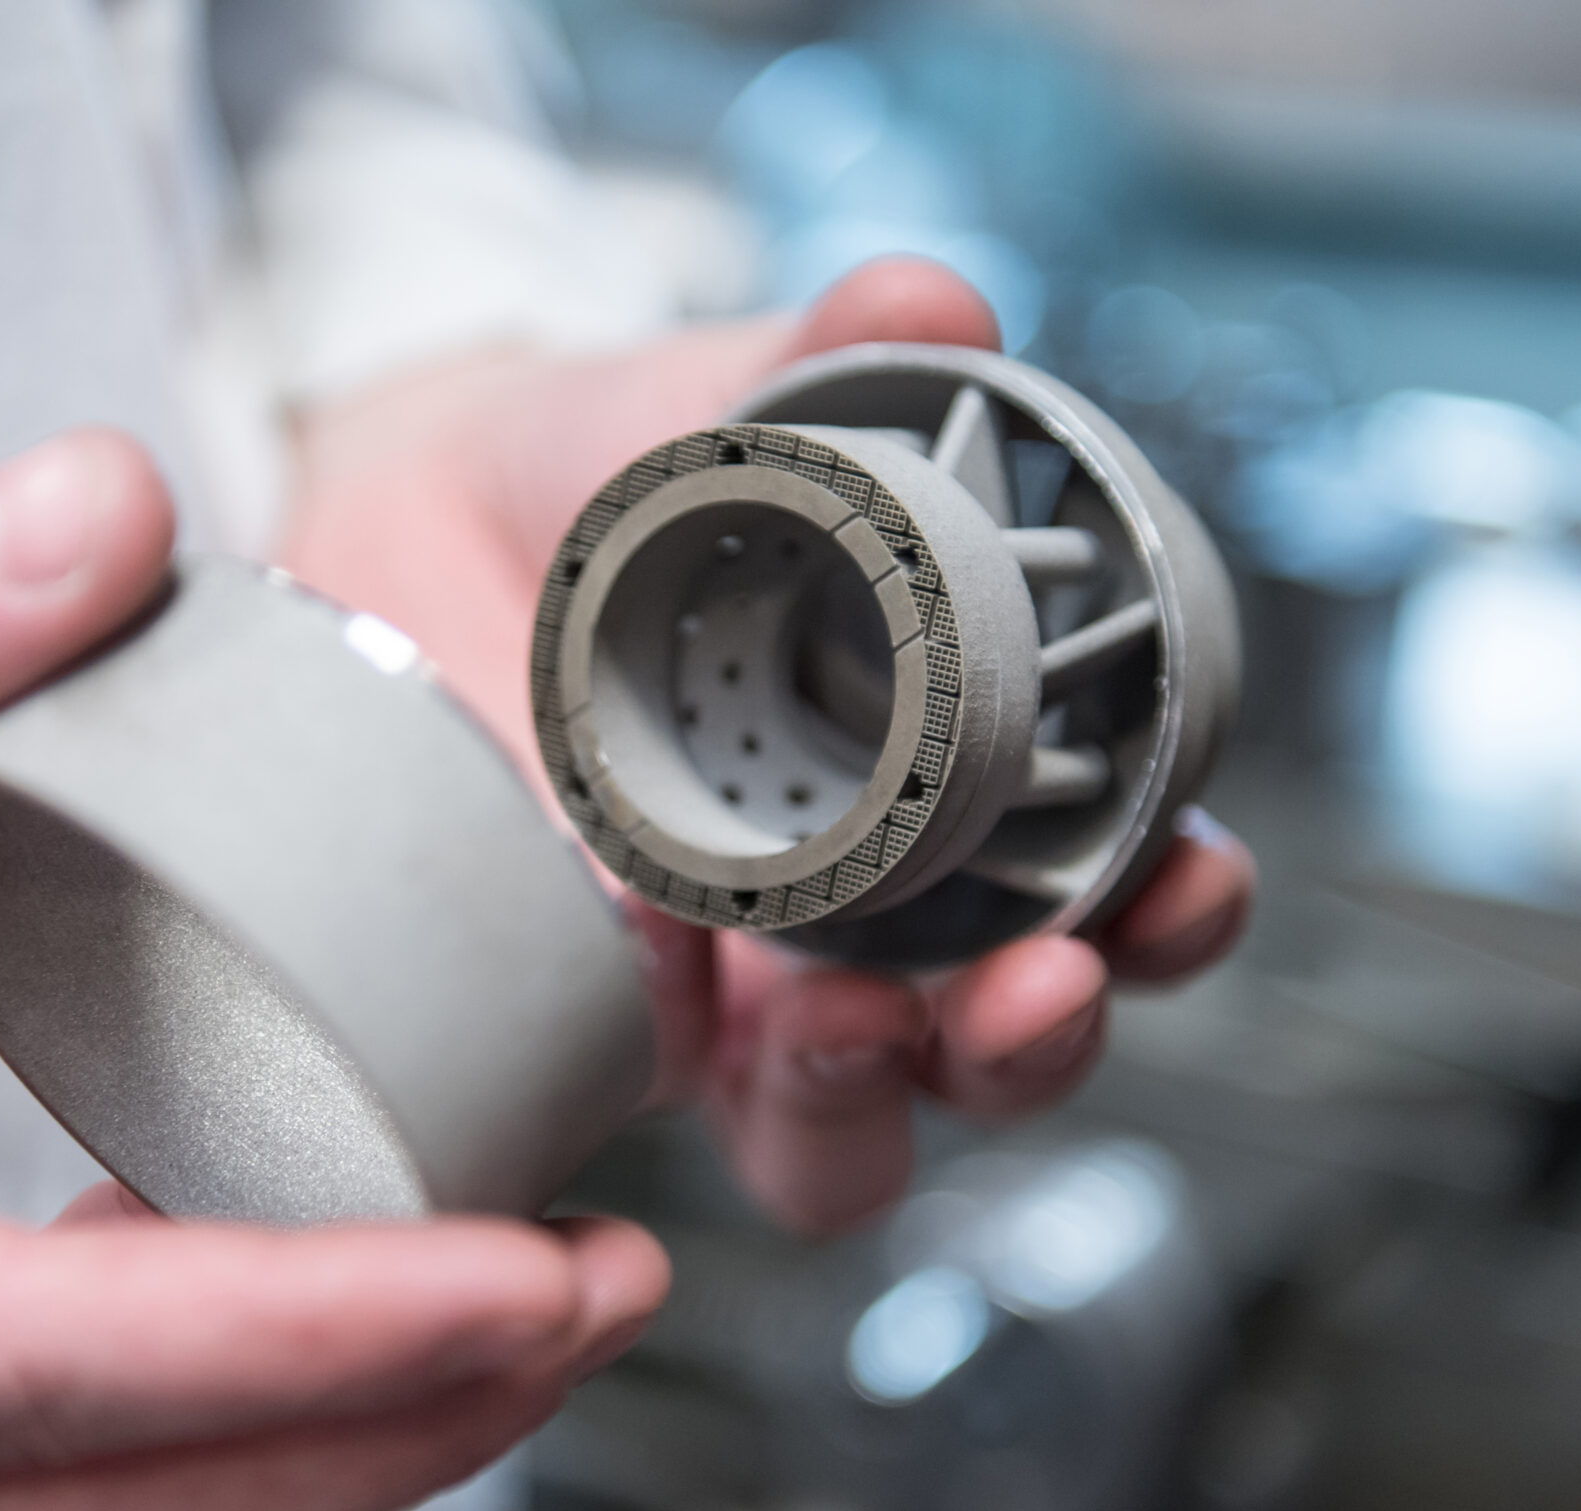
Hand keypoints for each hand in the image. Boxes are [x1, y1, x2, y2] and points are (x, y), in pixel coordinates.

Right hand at [0, 432, 667, 1510]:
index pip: (42, 1374)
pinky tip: (302, 1265)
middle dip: (389, 1414)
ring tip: (515, 1294)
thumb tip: (106, 524)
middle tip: (604, 1284)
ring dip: (315, 1421)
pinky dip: (189, 1379)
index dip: (327, 1329)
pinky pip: (9, 1442)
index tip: (543, 1267)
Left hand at [282, 258, 1255, 1234]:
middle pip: (992, 1052)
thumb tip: (936, 305)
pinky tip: (651, 976)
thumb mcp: (716, 411)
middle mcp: (844, 914)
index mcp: (936, 785)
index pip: (1099, 892)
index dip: (1170, 908)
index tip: (1190, 874)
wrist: (391, 520)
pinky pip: (634, 1102)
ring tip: (844, 1020)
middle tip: (1042, 981)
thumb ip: (827, 361)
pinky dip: (655, 1059)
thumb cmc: (595, 483)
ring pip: (835, 1135)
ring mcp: (710, 989)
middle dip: (1042, 1040)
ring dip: (870, 1101)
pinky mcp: (573, 1018)